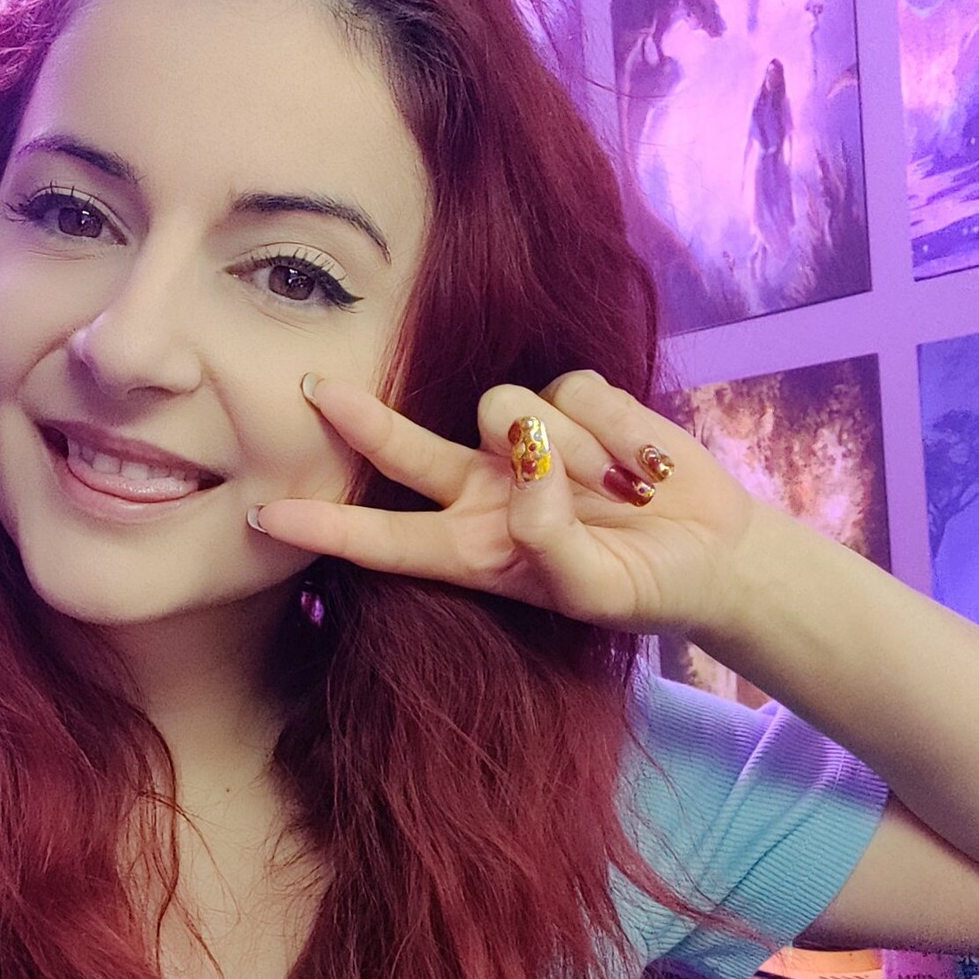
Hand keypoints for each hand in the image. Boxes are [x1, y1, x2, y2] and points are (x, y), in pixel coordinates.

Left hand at [249, 370, 762, 641]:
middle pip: (404, 448)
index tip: (264, 515)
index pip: (384, 538)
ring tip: (620, 491)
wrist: (714, 556)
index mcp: (473, 549)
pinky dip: (613, 428)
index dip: (325, 526)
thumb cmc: (644, 586)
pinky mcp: (574, 402)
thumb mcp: (597, 589)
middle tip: (314, 388)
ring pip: (508, 410)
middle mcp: (483, 490)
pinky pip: (573, 392)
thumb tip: (527, 469)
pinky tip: (641, 463)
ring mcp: (526, 444)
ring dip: (570, 448)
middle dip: (361, 419)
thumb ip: (552, 540)